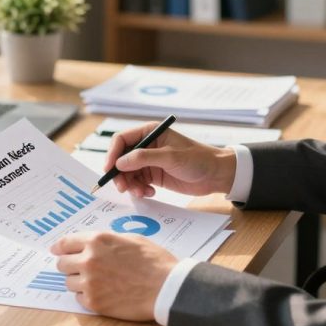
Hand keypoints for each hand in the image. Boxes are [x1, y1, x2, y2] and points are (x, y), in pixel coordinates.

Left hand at [51, 231, 176, 320]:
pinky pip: (79, 298)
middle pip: (62, 263)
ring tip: (97, 282)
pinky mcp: (94, 302)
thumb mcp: (130, 239)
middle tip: (80, 268)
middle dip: (69, 265)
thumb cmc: (154, 262)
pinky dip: (87, 296)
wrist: (166, 288)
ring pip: (69, 282)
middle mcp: (89, 260)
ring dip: (78, 281)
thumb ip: (106, 240)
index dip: (59, 247)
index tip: (56, 250)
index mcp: (97, 241)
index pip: (65, 243)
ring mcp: (90, 282)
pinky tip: (103, 293)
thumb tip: (91, 244)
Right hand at [105, 122, 236, 197]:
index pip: (121, 140)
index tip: (109, 169)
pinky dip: (139, 189)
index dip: (112, 154)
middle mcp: (146, 146)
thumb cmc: (197, 159)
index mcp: (150, 132)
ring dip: (130, 184)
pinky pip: (137, 182)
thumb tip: (119, 163)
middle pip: (121, 158)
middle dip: (120, 174)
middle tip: (123, 188)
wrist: (216, 175)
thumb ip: (143, 158)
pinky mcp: (153, 175)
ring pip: (127, 173)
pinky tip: (150, 193)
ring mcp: (149, 161)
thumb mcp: (170, 157)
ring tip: (141, 192)